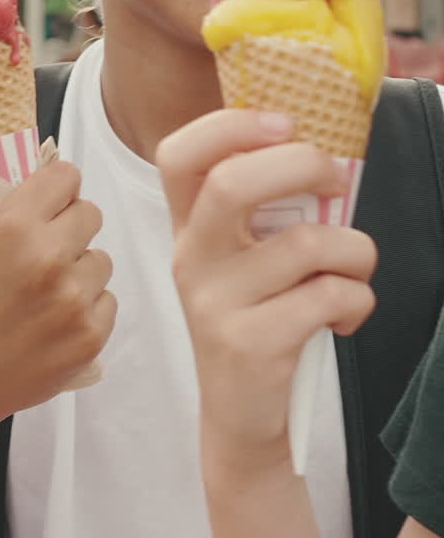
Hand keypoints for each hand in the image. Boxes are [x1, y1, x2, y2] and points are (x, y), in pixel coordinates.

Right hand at [0, 161, 114, 476]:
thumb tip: (32, 182)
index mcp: (10, 225)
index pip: (66, 176)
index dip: (57, 187)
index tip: (50, 199)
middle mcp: (46, 257)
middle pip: (91, 213)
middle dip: (70, 226)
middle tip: (46, 247)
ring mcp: (72, 300)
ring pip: (101, 260)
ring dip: (79, 270)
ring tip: (44, 293)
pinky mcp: (88, 337)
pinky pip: (106, 301)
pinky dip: (85, 309)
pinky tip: (51, 322)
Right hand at [157, 110, 376, 478]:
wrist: (240, 414)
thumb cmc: (258, 316)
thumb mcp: (242, 258)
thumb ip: (264, 209)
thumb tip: (324, 154)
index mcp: (188, 226)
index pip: (179, 155)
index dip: (230, 125)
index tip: (284, 123)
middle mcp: (191, 258)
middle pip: (232, 184)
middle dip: (302, 165)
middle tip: (335, 179)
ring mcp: (215, 302)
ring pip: (307, 244)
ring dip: (356, 250)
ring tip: (353, 273)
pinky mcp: (249, 343)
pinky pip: (329, 297)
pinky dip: (358, 300)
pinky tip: (345, 317)